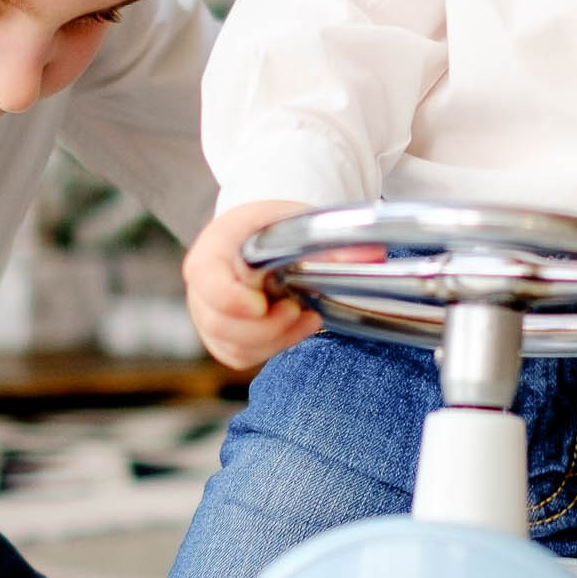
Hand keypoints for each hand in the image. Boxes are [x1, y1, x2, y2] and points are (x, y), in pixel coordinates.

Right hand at [184, 199, 317, 372]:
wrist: (259, 239)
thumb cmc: (272, 228)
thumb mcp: (299, 221)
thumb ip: (333, 240)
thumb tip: (373, 255)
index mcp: (213, 248)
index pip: (207, 279)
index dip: (230, 299)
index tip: (260, 304)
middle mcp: (203, 286)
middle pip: (220, 323)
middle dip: (266, 327)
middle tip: (297, 309)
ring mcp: (208, 315)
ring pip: (233, 345)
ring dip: (275, 339)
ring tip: (304, 316)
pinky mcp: (222, 338)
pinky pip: (241, 356)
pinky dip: (272, 347)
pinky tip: (294, 327)